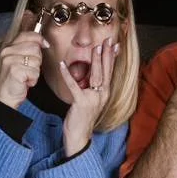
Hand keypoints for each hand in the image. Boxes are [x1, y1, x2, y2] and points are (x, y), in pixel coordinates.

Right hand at [0, 25, 49, 109]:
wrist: (6, 98)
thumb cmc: (15, 81)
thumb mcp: (19, 61)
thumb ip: (27, 49)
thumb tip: (43, 42)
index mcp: (8, 47)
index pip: (27, 35)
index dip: (39, 39)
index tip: (45, 45)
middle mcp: (7, 52)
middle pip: (35, 48)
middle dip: (37, 61)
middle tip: (28, 70)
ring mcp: (9, 61)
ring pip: (36, 60)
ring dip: (35, 72)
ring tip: (26, 76)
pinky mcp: (14, 70)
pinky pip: (34, 72)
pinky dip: (33, 79)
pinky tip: (25, 82)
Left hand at [59, 35, 118, 156]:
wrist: (80, 136)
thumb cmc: (82, 118)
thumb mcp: (89, 100)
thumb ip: (90, 87)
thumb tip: (89, 75)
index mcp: (104, 93)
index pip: (110, 72)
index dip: (111, 57)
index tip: (114, 45)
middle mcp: (102, 95)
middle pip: (106, 71)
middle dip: (107, 54)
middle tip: (108, 40)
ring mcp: (93, 99)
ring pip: (96, 76)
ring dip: (96, 60)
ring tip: (95, 47)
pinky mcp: (81, 103)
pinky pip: (73, 85)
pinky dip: (67, 74)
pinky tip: (62, 65)